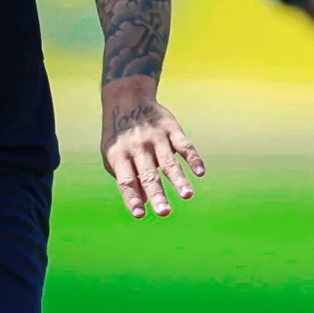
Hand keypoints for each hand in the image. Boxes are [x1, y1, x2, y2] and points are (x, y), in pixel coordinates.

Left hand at [100, 78, 204, 219]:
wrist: (127, 98)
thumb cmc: (119, 136)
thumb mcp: (113, 156)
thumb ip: (126, 178)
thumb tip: (143, 202)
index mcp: (119, 156)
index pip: (126, 181)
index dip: (132, 198)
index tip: (139, 214)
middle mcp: (137, 147)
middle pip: (148, 175)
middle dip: (157, 194)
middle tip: (164, 212)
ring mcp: (155, 137)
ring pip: (169, 162)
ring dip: (178, 179)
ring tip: (187, 195)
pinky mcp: (171, 129)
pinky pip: (184, 145)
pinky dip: (193, 158)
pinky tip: (200, 172)